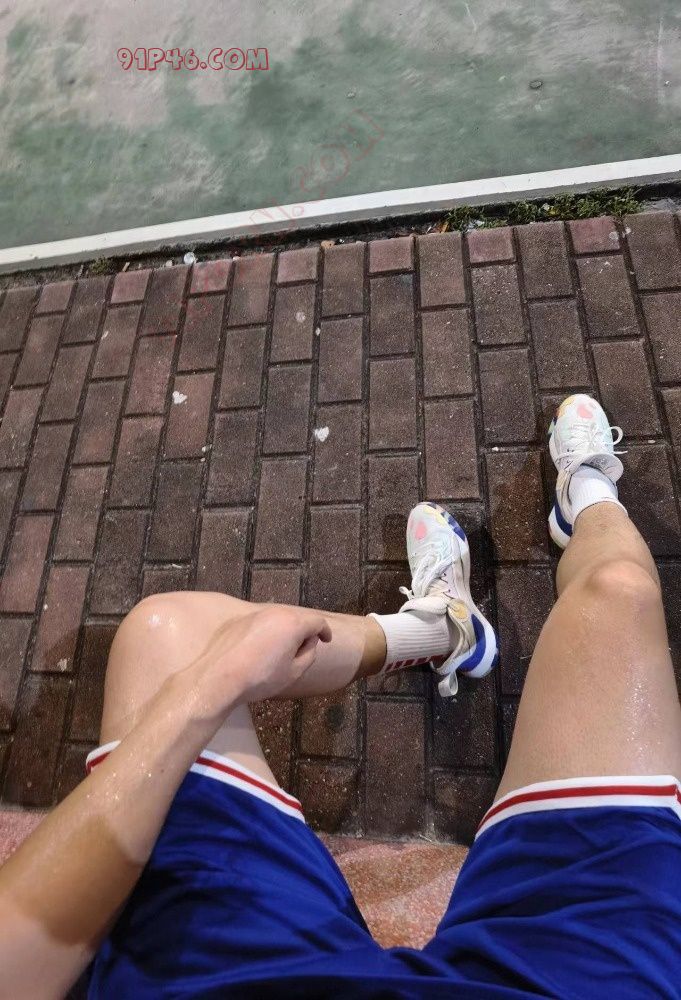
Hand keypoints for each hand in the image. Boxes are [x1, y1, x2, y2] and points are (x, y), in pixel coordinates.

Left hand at [175, 605, 331, 725]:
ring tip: (279, 653)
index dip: (325, 631)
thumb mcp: (294, 672)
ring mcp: (254, 614)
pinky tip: (257, 651)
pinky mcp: (237, 621)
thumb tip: (309, 642)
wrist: (220, 678)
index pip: (317, 622)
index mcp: (292, 623)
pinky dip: (265, 633)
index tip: (326, 640)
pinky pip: (259, 623)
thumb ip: (309, 654)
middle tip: (301, 651)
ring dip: (283, 631)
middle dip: (302, 632)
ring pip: (276, 619)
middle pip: (296, 618)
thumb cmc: (260, 678)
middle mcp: (274, 612)